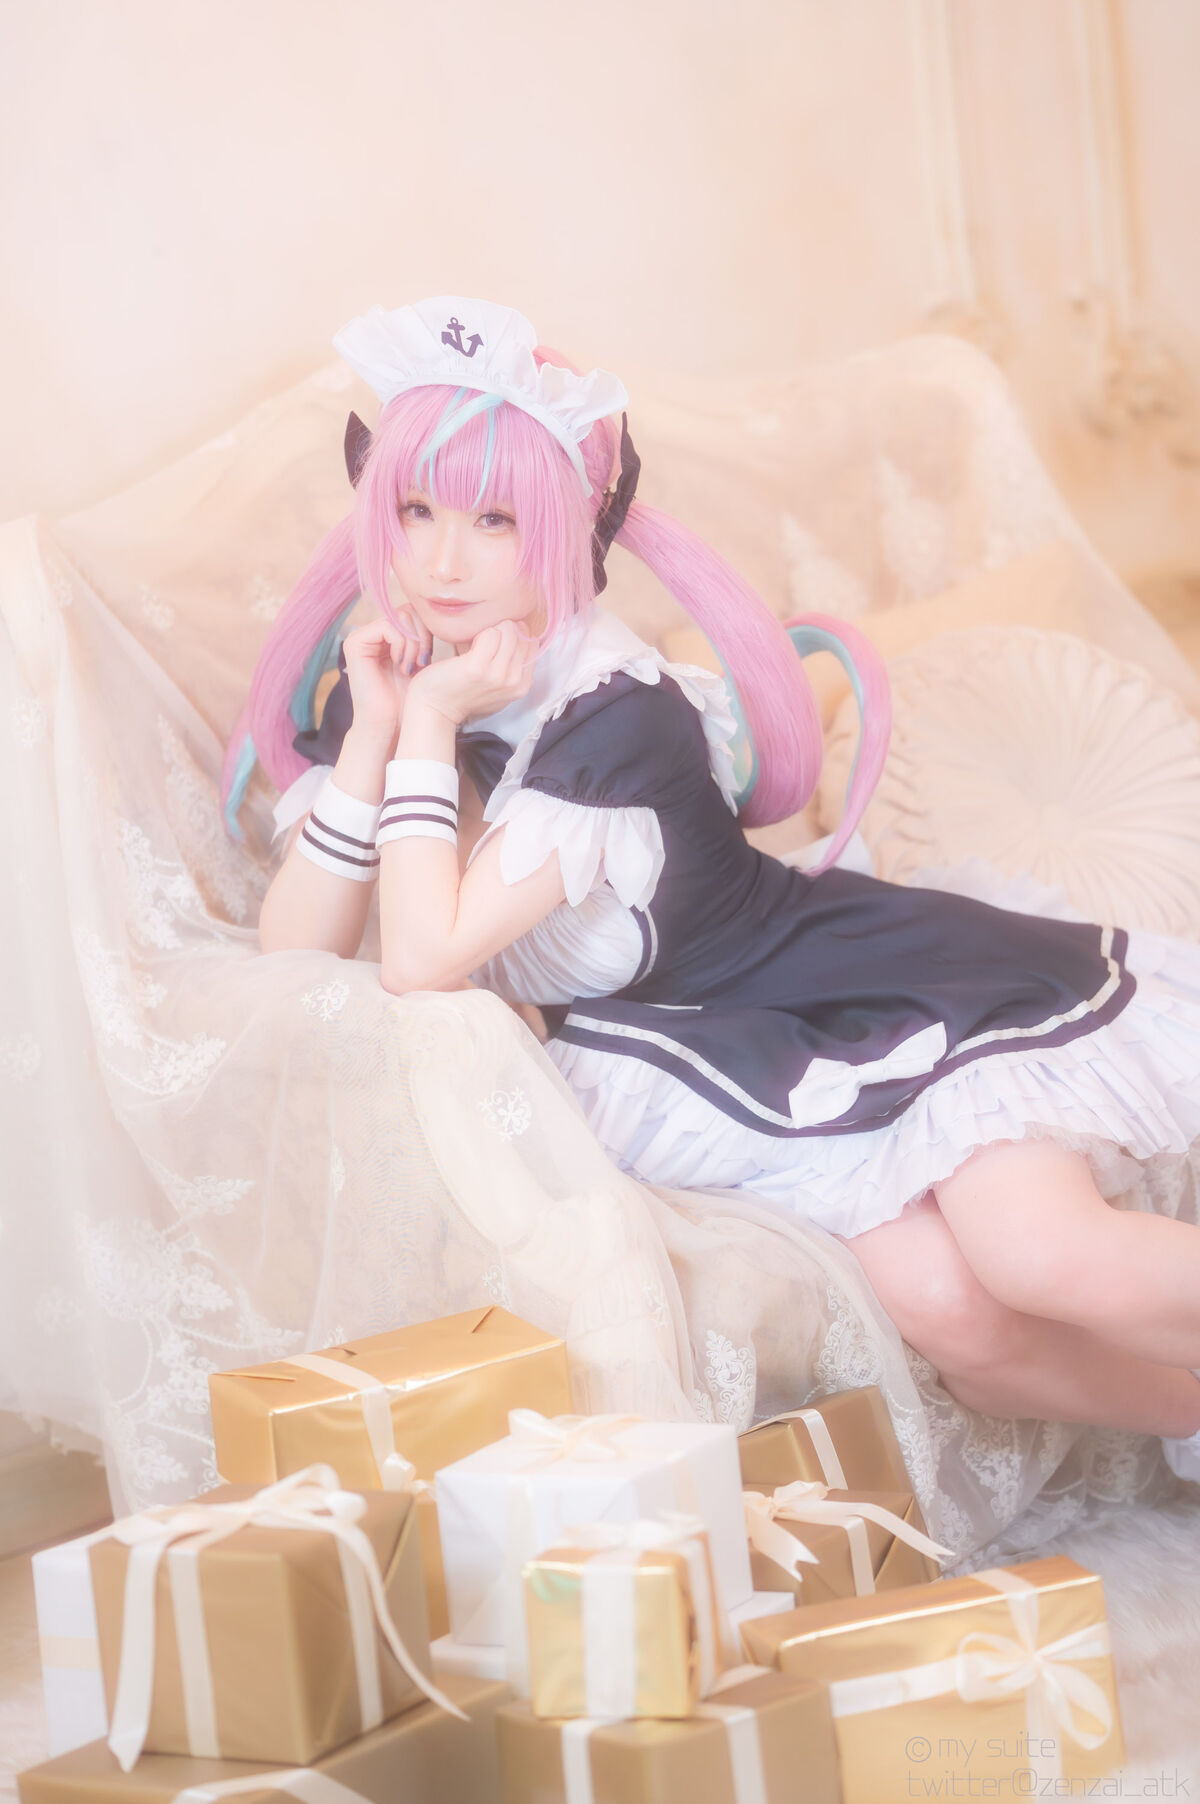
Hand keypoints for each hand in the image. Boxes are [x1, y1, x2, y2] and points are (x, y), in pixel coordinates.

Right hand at [341, 610, 432, 734]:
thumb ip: (425, 638)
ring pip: (400, 617)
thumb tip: (445, 617)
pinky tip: (401, 665)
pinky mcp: (355, 643)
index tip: (429, 657)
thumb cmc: (409, 700)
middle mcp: (373, 633)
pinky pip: (388, 626)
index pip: (414, 613)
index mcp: (388, 635)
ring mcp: (362, 636)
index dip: (428, 630)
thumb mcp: (422, 663)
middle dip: (422, 635)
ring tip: (411, 666)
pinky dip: (401, 644)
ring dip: (413, 643)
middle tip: (422, 662)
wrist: (390, 724)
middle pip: (407, 611)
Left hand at [407, 620, 535, 725]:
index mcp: (523, 685)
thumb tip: (524, 636)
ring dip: (491, 630)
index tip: (499, 642)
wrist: (436, 708)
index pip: (533, 644)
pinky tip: (470, 646)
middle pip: (521, 636)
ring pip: (508, 632)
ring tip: (478, 645)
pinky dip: (479, 633)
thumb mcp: (498, 687)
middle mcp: (514, 682)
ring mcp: (498, 676)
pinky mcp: (479, 668)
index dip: (516, 635)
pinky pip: (490, 634)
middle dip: (504, 631)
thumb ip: (514, 668)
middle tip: (485, 642)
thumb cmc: (463, 694)